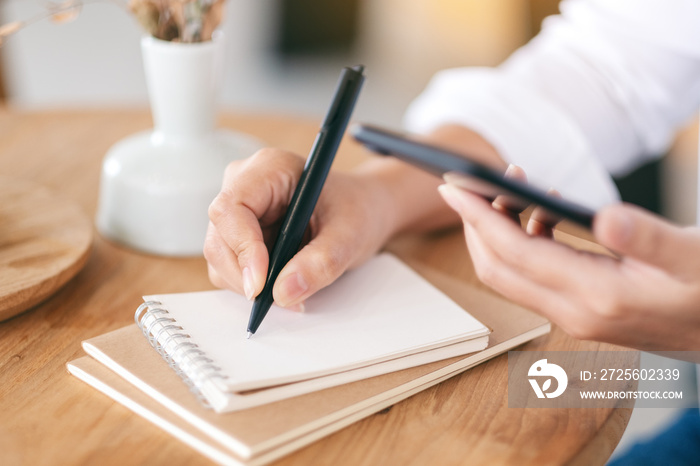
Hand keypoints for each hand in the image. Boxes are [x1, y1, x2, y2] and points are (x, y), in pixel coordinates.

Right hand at [204, 148, 396, 309]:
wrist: (362, 210)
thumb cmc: (357, 209)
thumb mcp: (350, 235)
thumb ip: (321, 262)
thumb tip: (283, 293)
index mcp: (270, 168)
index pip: (231, 208)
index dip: (242, 248)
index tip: (261, 285)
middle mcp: (245, 185)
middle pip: (220, 239)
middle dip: (247, 276)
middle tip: (285, 299)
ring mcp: (238, 211)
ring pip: (220, 258)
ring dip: (251, 284)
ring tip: (294, 289)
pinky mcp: (237, 234)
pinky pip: (229, 268)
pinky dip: (253, 285)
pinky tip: (285, 282)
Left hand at [438, 166, 699, 350]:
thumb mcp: (693, 257)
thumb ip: (649, 239)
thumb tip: (605, 218)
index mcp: (595, 298)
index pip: (513, 254)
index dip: (478, 217)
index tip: (452, 187)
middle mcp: (574, 312)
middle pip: (497, 267)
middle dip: (475, 224)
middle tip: (468, 184)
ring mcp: (574, 315)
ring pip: (511, 273)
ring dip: (498, 230)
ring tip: (512, 188)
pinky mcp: (580, 309)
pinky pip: (533, 275)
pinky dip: (523, 241)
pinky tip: (544, 214)